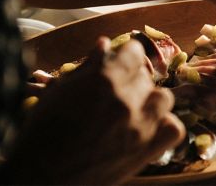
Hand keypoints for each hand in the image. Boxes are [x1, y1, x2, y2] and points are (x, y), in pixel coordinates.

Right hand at [0, 37, 184, 184]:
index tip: (121, 61)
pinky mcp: (146, 151)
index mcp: (104, 79)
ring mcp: (140, 126)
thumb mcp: (60, 90)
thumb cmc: (42, 131)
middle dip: (133, 80)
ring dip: (151, 101)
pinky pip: (174, 129)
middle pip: (146, 77)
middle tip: (118, 92)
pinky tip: (148, 128)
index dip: (127, 56)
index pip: (134, 52)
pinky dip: (164, 126)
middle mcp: (126, 99)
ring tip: (134, 109)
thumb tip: (104, 44)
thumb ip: (87, 66)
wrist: (40, 177)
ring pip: (164, 98)